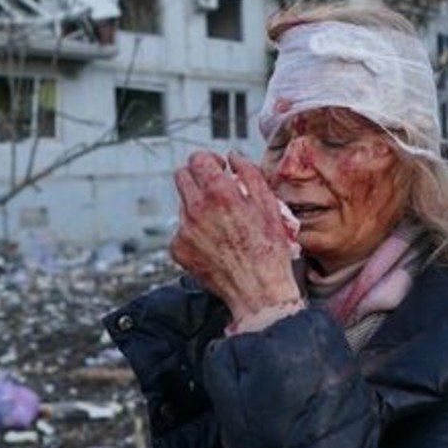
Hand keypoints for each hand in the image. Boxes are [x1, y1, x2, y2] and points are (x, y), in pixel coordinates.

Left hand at [170, 151, 300, 320]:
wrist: (258, 291)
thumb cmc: (269, 249)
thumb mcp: (269, 205)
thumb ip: (250, 173)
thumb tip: (233, 156)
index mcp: (219, 193)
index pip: (198, 159)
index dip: (209, 160)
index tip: (219, 169)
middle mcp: (196, 209)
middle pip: (181, 176)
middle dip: (197, 177)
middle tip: (215, 189)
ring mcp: (184, 230)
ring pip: (182, 203)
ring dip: (197, 205)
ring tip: (221, 223)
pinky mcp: (178, 249)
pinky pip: (181, 230)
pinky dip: (195, 231)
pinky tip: (214, 243)